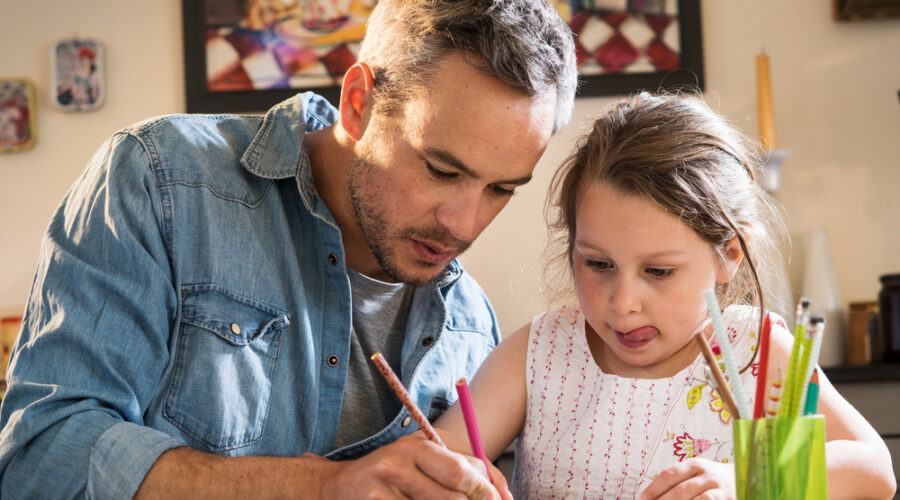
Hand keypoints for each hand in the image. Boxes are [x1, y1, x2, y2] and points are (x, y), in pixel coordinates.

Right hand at [311, 433, 506, 498]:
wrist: (337, 487)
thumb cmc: (392, 474)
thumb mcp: (424, 459)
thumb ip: (464, 469)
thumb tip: (503, 495)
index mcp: (416, 446)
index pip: (462, 471)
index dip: (486, 492)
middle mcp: (397, 464)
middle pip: (452, 499)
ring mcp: (383, 489)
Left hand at [639, 458, 734, 499]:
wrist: (745, 478)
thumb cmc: (710, 480)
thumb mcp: (695, 474)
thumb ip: (677, 482)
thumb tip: (650, 496)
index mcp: (694, 464)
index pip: (669, 475)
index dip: (653, 488)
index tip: (642, 499)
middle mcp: (707, 474)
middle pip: (680, 490)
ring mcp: (719, 488)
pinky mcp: (729, 499)